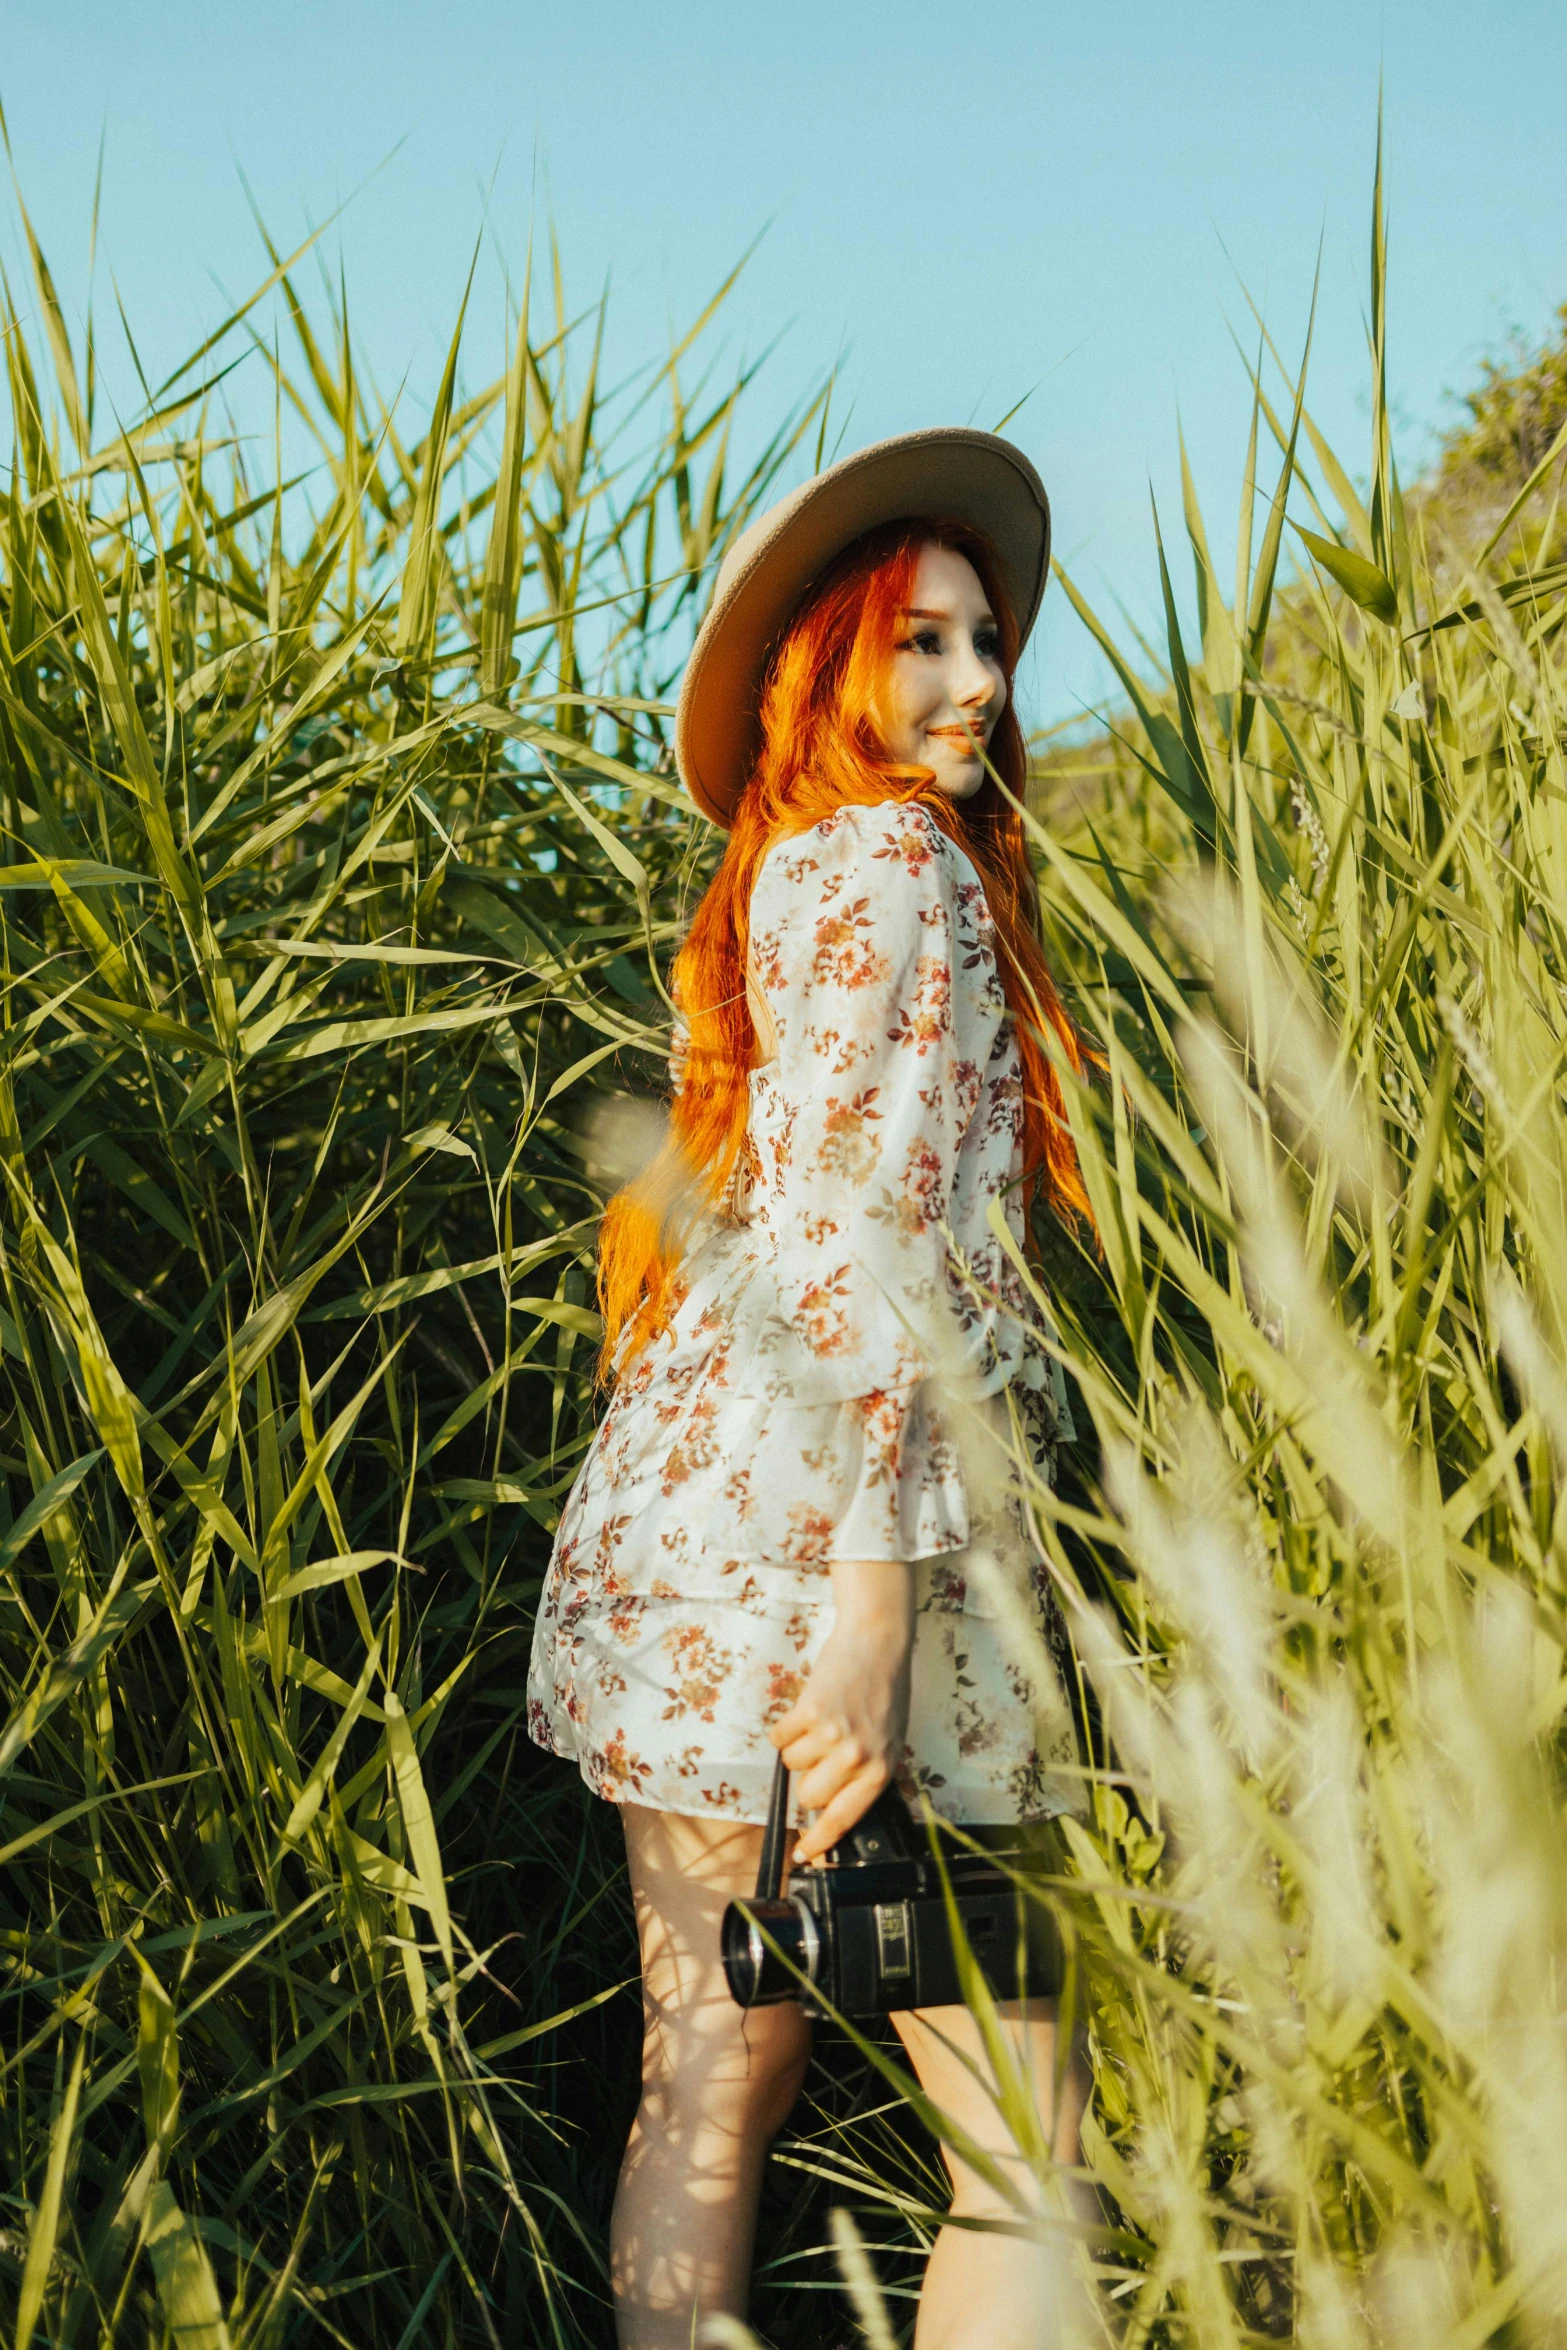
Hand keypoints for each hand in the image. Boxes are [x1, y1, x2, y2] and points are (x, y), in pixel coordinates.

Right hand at [769, 1559, 913, 1864]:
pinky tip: (807, 1712)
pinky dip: (785, 1729)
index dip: (819, 1842)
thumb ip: (866, 1774)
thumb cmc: (884, 1692)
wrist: (877, 1643)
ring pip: (791, 1764)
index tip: (803, 1855)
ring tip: (822, 1722)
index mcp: (880, 1771)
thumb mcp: (889, 1741)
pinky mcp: (809, 1713)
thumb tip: (832, 1806)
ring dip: (799, 1747)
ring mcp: (832, 1736)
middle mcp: (856, 1758)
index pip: (843, 1819)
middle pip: (808, 1796)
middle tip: (822, 1754)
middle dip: (807, 1779)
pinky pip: (779, 1738)